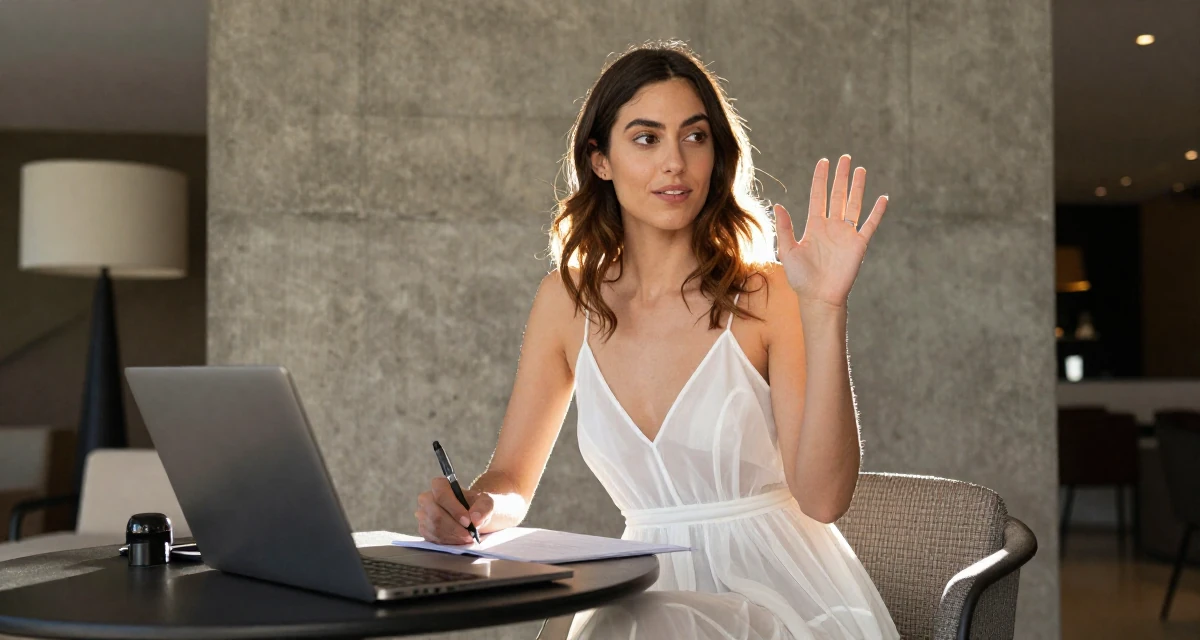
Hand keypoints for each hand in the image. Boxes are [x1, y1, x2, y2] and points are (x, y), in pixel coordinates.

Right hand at [415, 477, 494, 544]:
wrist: (475, 518)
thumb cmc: (478, 506)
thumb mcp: (488, 503)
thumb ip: (484, 508)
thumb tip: (475, 519)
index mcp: (440, 485)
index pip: (441, 494)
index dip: (454, 509)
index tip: (468, 521)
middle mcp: (427, 499)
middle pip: (436, 515)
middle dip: (454, 528)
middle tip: (470, 535)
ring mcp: (424, 515)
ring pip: (434, 528)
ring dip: (453, 536)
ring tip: (467, 538)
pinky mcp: (425, 530)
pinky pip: (433, 538)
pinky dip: (448, 542)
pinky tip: (460, 540)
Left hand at [774, 155, 888, 307]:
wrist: (818, 297)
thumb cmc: (801, 278)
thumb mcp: (787, 251)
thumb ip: (784, 228)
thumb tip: (778, 205)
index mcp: (814, 226)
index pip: (818, 196)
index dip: (820, 179)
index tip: (824, 162)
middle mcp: (831, 227)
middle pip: (837, 195)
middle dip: (840, 176)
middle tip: (845, 158)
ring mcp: (846, 234)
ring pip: (853, 204)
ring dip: (857, 187)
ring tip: (860, 169)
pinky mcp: (858, 245)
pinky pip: (870, 225)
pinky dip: (877, 212)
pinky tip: (882, 198)